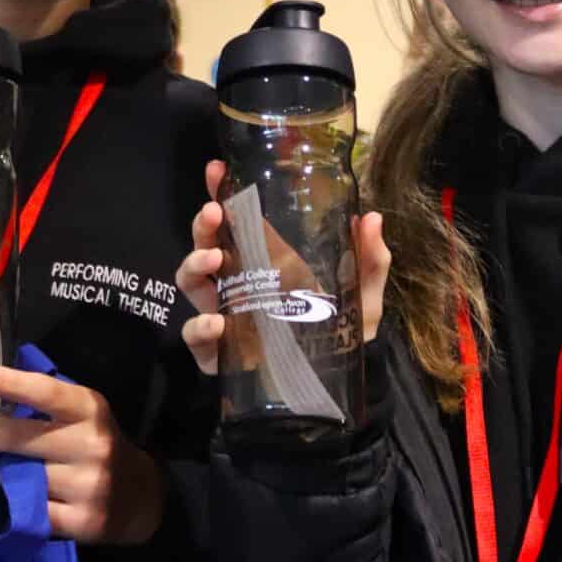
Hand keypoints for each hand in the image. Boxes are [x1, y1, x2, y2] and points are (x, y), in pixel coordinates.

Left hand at [0, 367, 166, 545]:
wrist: (140, 496)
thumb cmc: (97, 445)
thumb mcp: (83, 415)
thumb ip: (46, 407)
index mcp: (89, 409)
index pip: (48, 392)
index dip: (13, 383)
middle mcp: (90, 444)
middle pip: (18, 438)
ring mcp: (87, 485)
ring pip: (20, 478)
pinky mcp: (83, 521)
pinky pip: (32, 513)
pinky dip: (15, 505)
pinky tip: (9, 501)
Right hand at [174, 159, 388, 374]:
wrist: (336, 392)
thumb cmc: (342, 335)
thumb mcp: (361, 297)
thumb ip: (369, 262)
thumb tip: (370, 217)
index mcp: (265, 264)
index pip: (237, 223)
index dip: (222, 194)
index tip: (217, 170)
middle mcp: (238, 286)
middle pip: (206, 247)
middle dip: (203, 227)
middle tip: (213, 213)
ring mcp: (224, 318)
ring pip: (192, 284)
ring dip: (194, 266)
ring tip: (213, 260)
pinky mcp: (218, 355)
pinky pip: (196, 338)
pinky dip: (199, 329)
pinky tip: (216, 326)